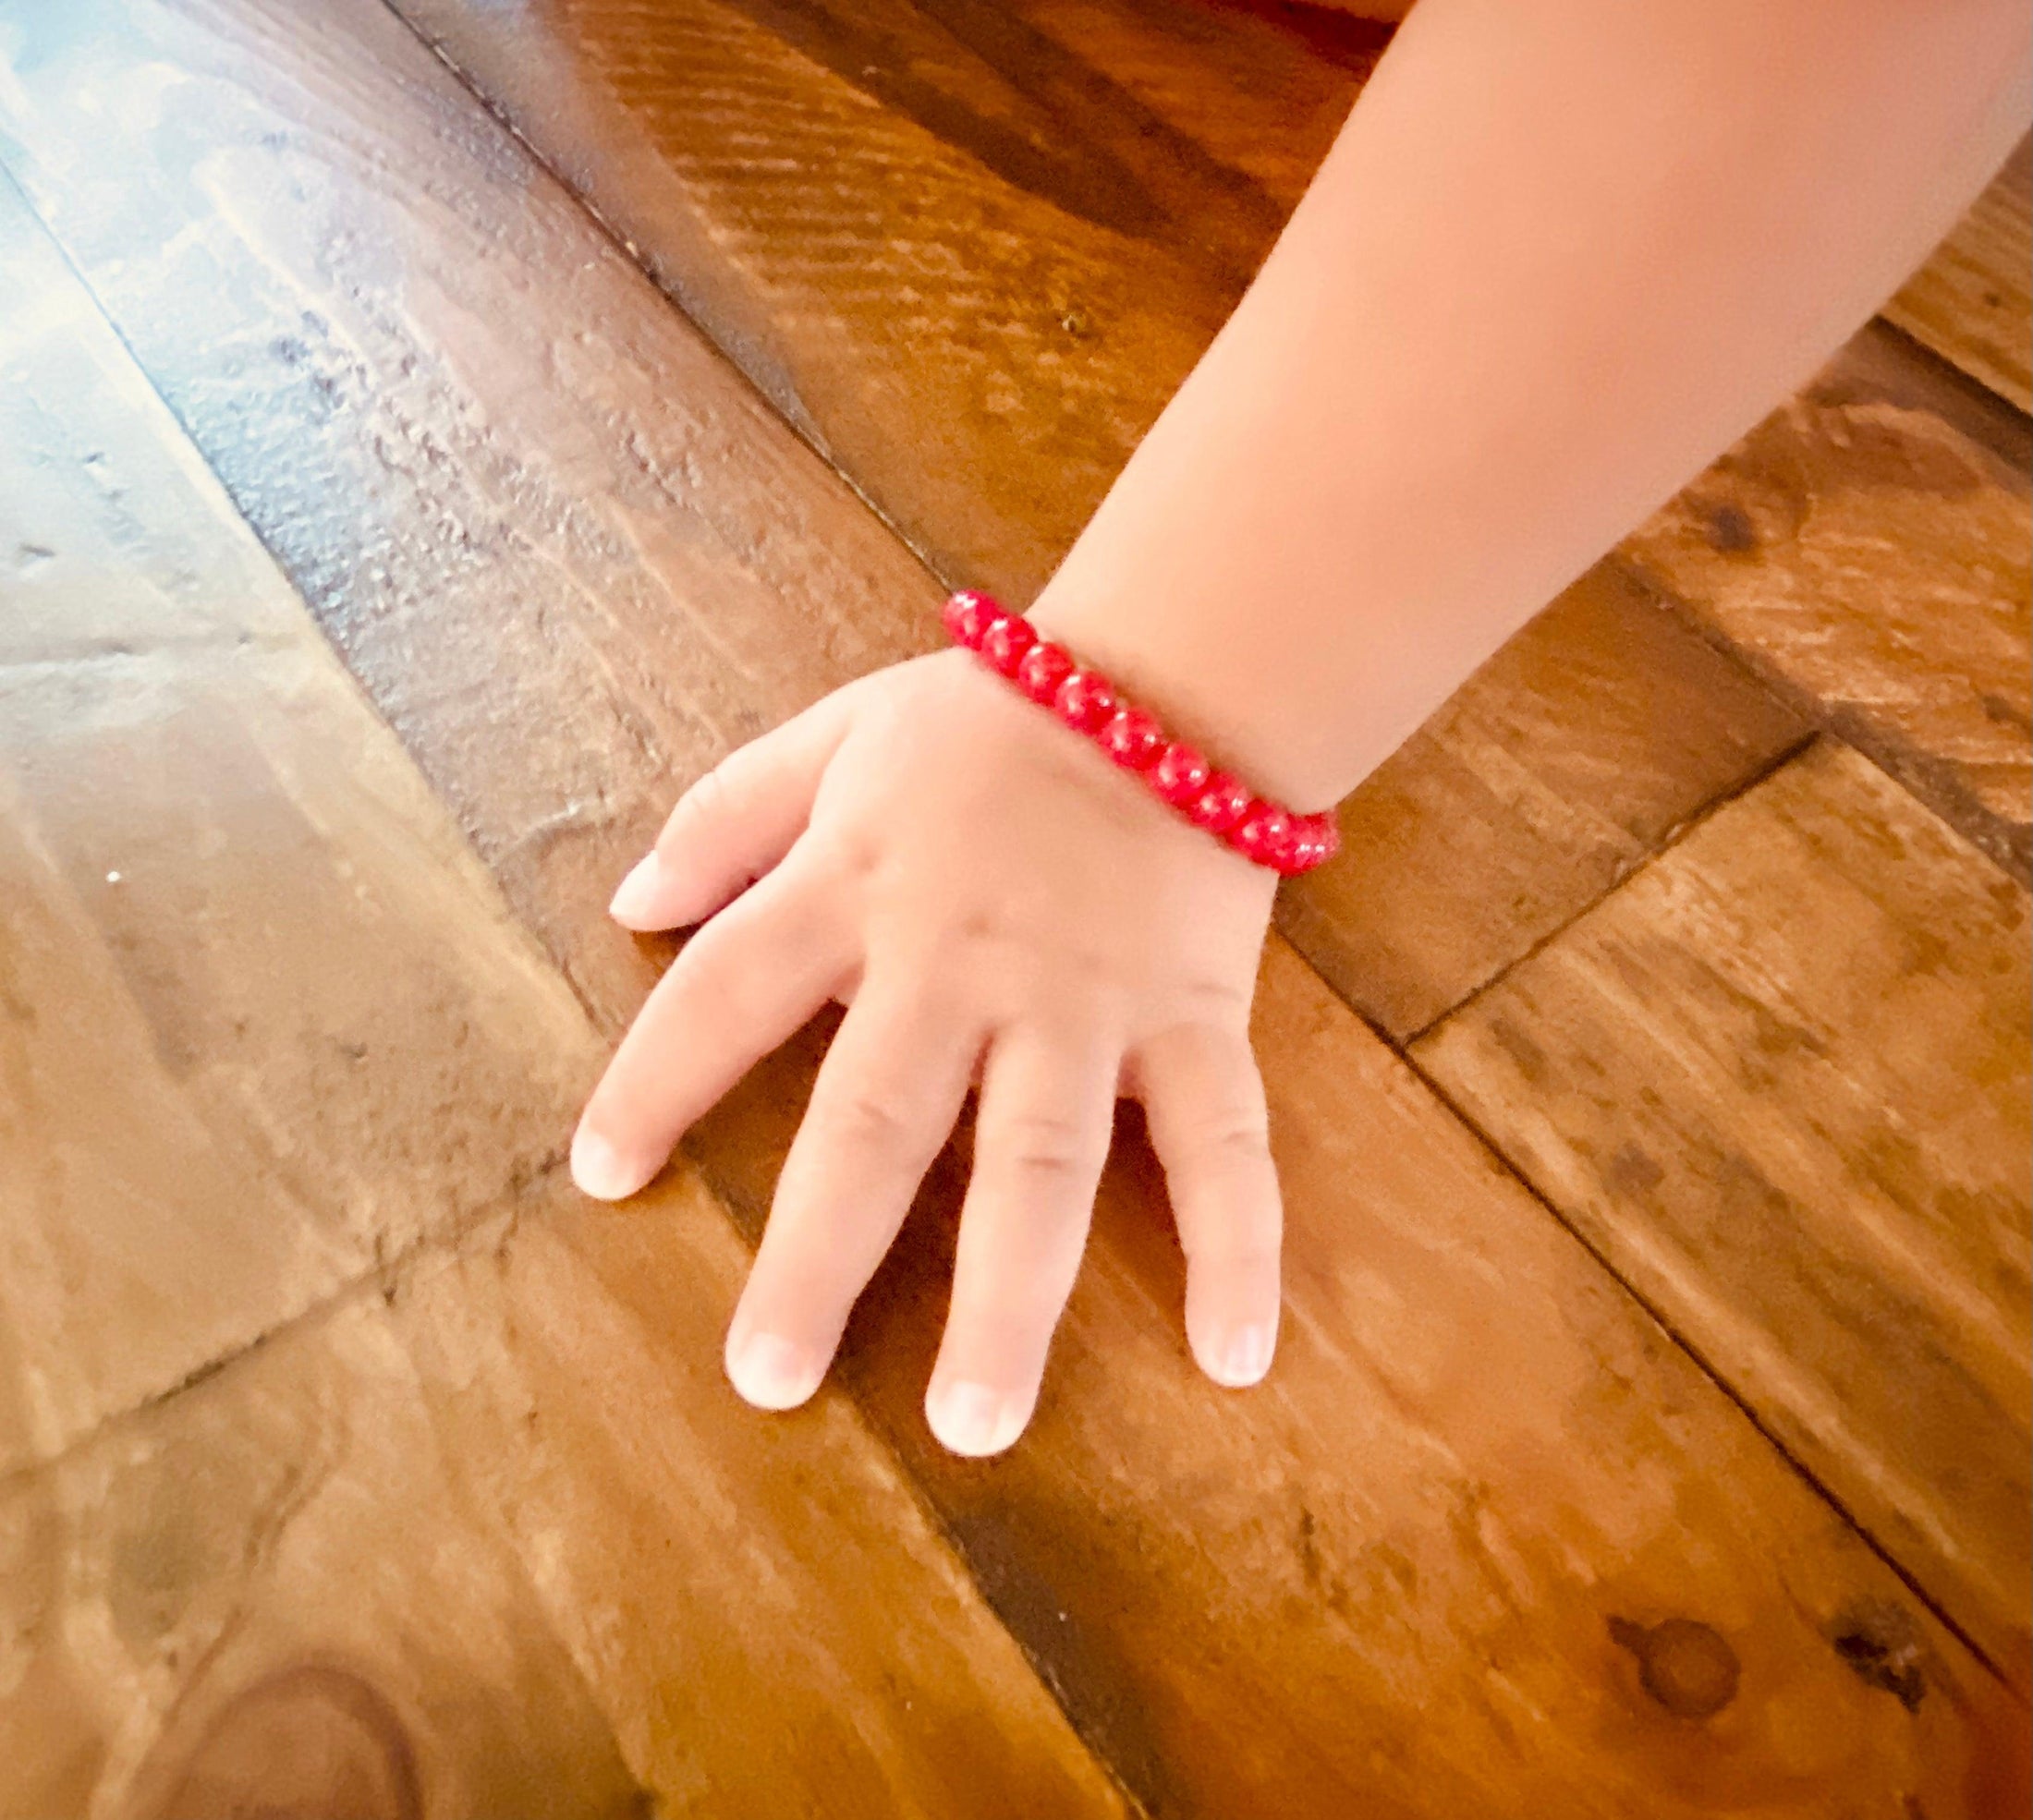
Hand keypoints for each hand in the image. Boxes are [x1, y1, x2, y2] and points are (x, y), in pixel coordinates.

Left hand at [571, 647, 1282, 1455]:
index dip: (656, 1083)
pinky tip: (1234, 1356)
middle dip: (822, 1252)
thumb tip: (631, 904)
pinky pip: (1225, 1142)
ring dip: (1010, 1296)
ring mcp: (1085, 1000)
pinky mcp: (1193, 1017)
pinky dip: (1238, 1246)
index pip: (727, 993)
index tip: (604, 1179)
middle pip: (879, 1119)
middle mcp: (962, 962)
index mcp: (858, 886)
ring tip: (979, 1420)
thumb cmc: (988, 718)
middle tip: (771, 1381)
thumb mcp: (835, 737)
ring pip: (1043, 1161)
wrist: (1172, 675)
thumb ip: (728, 813)